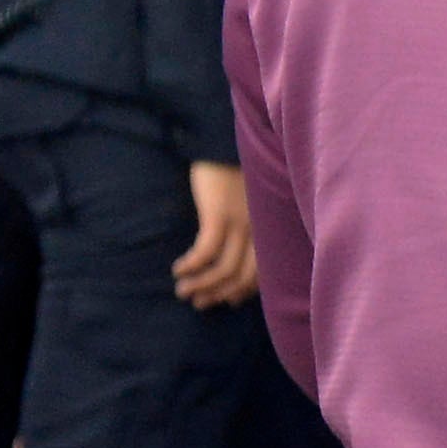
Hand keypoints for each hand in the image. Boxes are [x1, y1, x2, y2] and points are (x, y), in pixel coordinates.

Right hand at [171, 162, 260, 313]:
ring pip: (224, 269)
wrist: (223, 145)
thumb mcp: (247, 204)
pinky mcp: (218, 215)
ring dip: (201, 285)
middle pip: (242, 277)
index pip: (261, 272)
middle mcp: (258, 230)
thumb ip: (246, 227)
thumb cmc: (234, 175)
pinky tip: (179, 269)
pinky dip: (191, 266)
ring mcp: (240, 223)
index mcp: (267, 229)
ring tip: (183, 291)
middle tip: (198, 303)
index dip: (243, 291)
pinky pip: (205, 252)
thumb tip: (229, 256)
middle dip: (219, 294)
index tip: (226, 301)